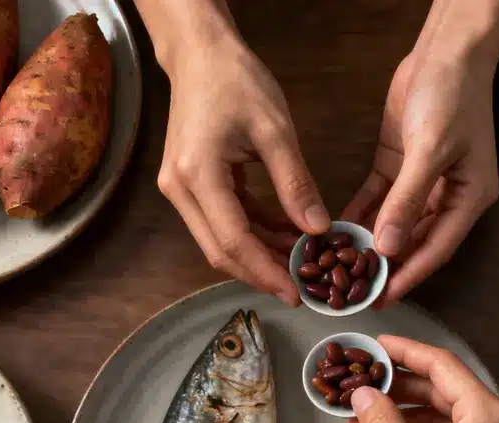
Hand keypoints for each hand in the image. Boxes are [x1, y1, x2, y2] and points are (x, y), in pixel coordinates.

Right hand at [156, 34, 328, 304]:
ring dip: (260, 254)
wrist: (200, 54)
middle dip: (261, 273)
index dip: (266, 272)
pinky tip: (286, 234)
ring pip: (220, 240)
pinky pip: (222, 220)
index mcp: (198, 175)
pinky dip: (253, 231)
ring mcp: (180, 188)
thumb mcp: (275, 130)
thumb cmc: (236, 81)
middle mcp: (179, 189)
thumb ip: (296, 183)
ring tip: (302, 261)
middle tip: (302, 289)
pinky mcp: (189, 184)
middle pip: (220, 250)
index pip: (233, 241)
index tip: (297, 294)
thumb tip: (318, 230)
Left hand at [342, 47, 498, 305]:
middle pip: (413, 241)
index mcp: (468, 199)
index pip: (435, 249)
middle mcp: (446, 195)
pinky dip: (358, 215)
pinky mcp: (398, 164)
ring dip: (368, 243)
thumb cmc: (452, 98)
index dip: (408, 276)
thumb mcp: (431, 150)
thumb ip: (408, 200)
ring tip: (338, 269)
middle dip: (385, 266)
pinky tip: (334, 232)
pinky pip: (377, 199)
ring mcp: (420, 181)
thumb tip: (388, 248)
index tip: (381, 299)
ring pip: (392, 223)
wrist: (445, 51)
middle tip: (353, 292)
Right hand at [348, 336, 498, 422]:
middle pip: (449, 389)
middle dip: (402, 387)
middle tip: (363, 386)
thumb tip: (361, 394)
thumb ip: (383, 422)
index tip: (375, 345)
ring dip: (412, 414)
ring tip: (368, 419)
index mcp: (490, 414)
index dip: (405, 351)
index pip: (443, 365)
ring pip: (455, 416)